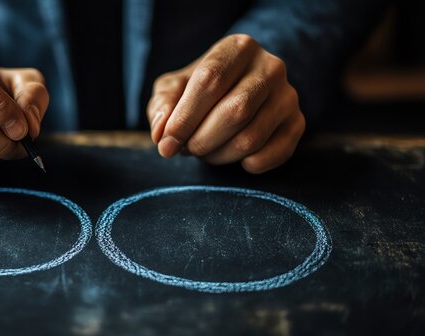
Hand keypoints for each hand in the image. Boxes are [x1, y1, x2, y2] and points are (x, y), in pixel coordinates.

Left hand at [147, 34, 304, 173]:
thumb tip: (162, 135)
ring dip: (217, 155)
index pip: (210, 80)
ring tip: (205, 149)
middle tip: (186, 149)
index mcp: (238, 47)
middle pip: (235, 111)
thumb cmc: (199, 91)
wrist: (236, 91)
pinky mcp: (296, 124)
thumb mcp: (174, 88)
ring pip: (250, 139)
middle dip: (201, 140)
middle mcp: (270, 67)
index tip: (166, 143)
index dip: (184, 117)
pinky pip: (269, 156)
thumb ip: (162, 106)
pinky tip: (232, 155)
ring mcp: (288, 96)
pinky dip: (244, 165)